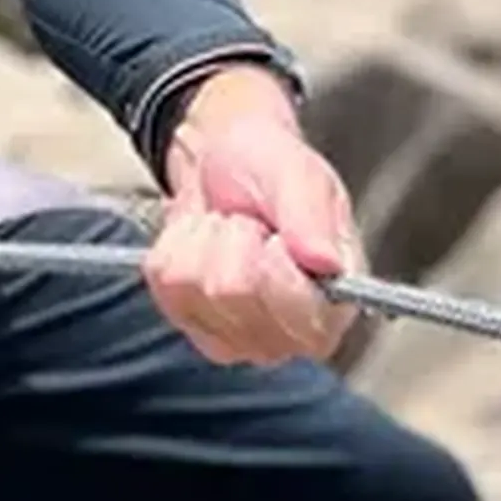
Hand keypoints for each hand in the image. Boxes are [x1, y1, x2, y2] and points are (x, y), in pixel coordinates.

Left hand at [143, 68, 362, 368]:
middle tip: (249, 224)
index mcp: (336, 301)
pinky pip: (164, 282)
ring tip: (227, 229)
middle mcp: (292, 334)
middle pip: (231, 293)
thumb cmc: (269, 169)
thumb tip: (326, 262)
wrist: (220, 163)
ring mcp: (240, 337)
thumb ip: (312, 217)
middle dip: (233, 238)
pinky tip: (204, 242)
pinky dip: (176, 247)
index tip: (274, 233)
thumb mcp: (298, 174)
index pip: (299, 312)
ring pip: (194, 287)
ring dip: (204, 239)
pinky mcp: (194, 325)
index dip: (273, 262)